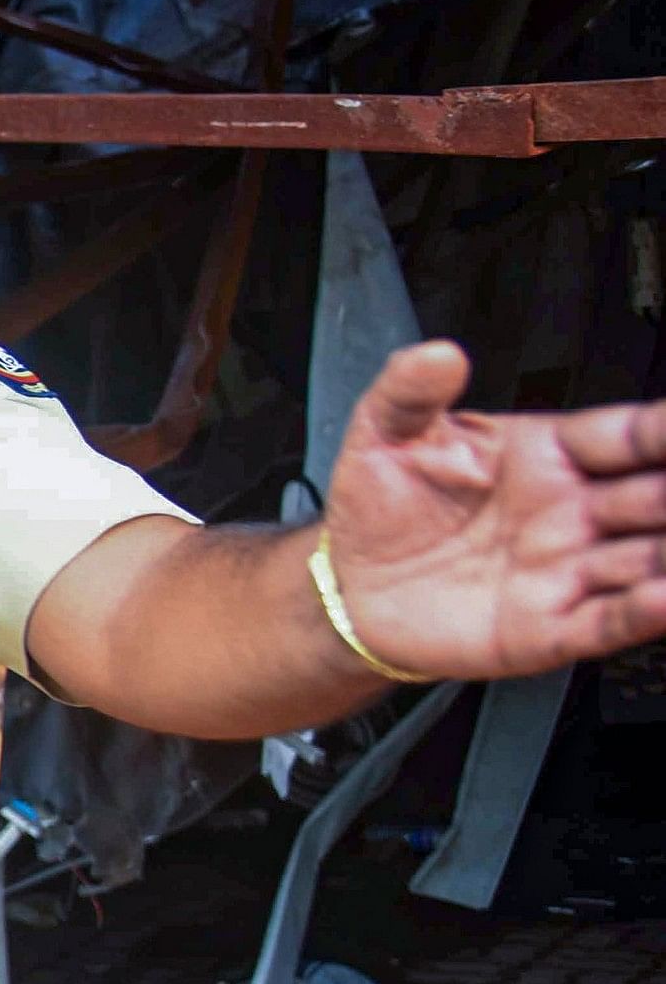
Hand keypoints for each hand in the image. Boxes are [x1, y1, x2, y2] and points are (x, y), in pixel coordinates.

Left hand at [320, 342, 665, 676]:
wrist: (348, 584)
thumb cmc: (382, 505)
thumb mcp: (386, 435)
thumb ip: (409, 391)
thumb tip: (435, 355)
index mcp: (549, 456)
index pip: (627, 437)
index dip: (662, 430)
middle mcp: (572, 512)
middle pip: (656, 498)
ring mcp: (566, 570)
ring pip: (648, 560)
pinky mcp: (547, 628)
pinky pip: (609, 621)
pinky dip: (643, 612)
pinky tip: (662, 598)